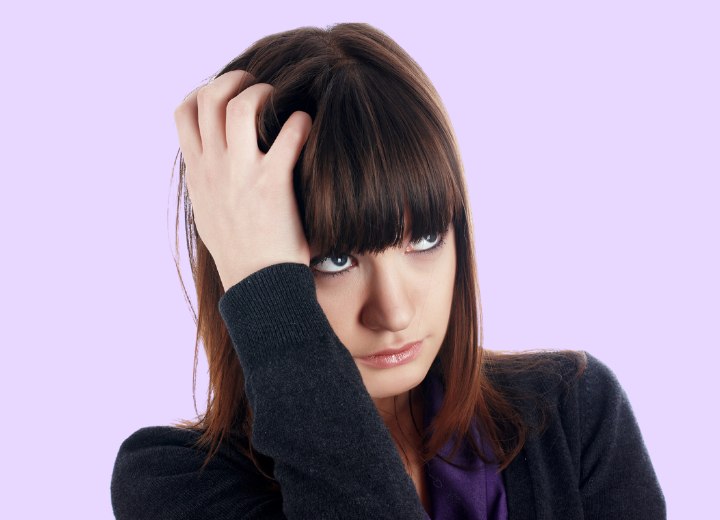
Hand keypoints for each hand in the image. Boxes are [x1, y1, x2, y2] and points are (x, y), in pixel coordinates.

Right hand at [174, 70, 312, 290]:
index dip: (203, 91)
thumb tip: (213, 164)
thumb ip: (208, 182)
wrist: (258, 286)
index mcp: (198, 174)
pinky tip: (306, 127)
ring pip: (240, 107)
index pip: (183, 113)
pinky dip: (299, 123)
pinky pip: (287, 135)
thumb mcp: (209, 213)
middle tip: (257, 86)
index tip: (225, 93)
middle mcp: (214, 169)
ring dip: (262, 95)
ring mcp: (240, 175)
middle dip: (234, 81)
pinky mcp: (272, 184)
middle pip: (209, 98)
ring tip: (280, 101)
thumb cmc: (240, 253)